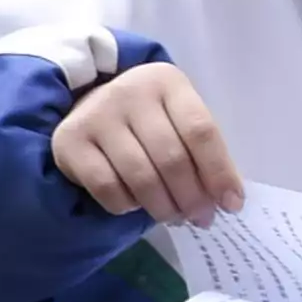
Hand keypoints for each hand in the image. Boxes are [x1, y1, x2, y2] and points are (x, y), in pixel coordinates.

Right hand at [51, 65, 245, 225]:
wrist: (89, 104)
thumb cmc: (149, 118)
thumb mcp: (179, 120)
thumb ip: (202, 152)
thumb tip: (227, 200)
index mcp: (167, 82)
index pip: (200, 131)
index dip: (219, 172)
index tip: (231, 204)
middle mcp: (130, 92)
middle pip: (171, 157)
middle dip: (192, 197)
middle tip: (201, 219)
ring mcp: (96, 115)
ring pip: (140, 176)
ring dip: (163, 207)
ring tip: (173, 217)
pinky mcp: (69, 141)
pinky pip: (106, 187)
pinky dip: (126, 205)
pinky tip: (135, 205)